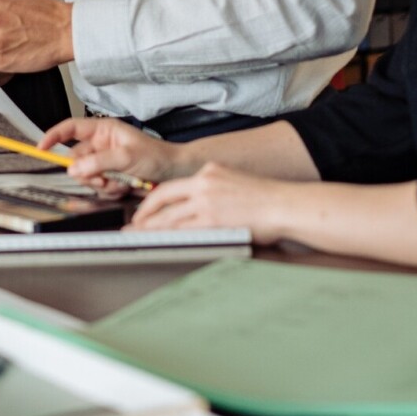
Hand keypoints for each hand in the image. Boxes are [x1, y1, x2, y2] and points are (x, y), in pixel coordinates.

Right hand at [38, 116, 190, 191]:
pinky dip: (109, 190)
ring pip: (86, 176)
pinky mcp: (109, 175)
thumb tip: (74, 168)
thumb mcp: (126, 157)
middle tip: (104, 180)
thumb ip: (99, 162)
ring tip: (120, 183)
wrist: (174, 172)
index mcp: (103, 129)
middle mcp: (100, 144)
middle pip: (76, 159)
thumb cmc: (156, 156)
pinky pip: (97, 186)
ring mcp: (104, 160)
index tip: (41, 147)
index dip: (54, 136)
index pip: (70, 128)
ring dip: (101, 184)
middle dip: (88, 173)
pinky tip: (124, 187)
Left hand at [128, 162, 289, 242]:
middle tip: (131, 226)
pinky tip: (159, 243)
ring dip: (150, 229)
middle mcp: (204, 182)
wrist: (285, 204)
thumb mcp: (233, 183)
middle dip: (144, 216)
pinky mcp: (213, 219)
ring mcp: (207, 201)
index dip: (152, 201)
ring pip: (169, 217)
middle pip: (163, 200)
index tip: (143, 211)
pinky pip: (183, 230)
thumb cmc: (266, 199)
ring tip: (137, 238)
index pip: (171, 187)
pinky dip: (168, 237)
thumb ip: (212, 191)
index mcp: (208, 172)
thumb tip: (197, 207)